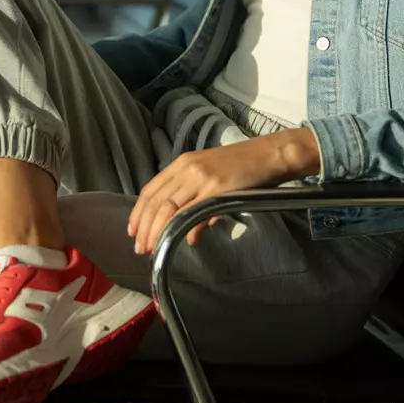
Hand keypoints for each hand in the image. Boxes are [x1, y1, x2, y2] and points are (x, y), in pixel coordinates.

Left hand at [127, 127, 319, 255]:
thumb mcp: (211, 177)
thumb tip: (188, 233)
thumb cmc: (243, 167)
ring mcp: (203, 177)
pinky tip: (189, 241)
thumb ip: (195, 200)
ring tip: (155, 248)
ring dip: (160, 231)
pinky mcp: (218, 188)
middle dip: (145, 228)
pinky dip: (189, 228)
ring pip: (171, 209)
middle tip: (141, 248)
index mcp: (182, 163)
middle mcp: (188, 168)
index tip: (133, 233)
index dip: (138, 214)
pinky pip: (196, 212)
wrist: (271, 154)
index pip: (150, 190)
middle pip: (157, 202)